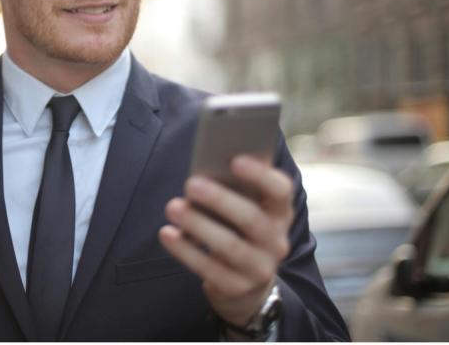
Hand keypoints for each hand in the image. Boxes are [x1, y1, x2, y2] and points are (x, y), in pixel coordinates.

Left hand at [158, 155, 293, 327]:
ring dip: (198, 224)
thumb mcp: (244, 207)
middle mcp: (276, 241)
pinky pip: (209, 269)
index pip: (281, 191)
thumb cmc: (237, 229)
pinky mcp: (236, 288)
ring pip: (230, 246)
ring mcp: (259, 268)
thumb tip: (207, 162)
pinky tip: (167, 233)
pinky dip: (185, 250)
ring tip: (173, 207)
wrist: (247, 283)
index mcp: (279, 212)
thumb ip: (234, 186)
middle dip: (220, 200)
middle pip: (252, 219)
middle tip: (191, 183)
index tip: (235, 160)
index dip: (260, 175)